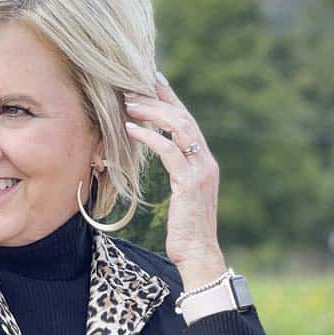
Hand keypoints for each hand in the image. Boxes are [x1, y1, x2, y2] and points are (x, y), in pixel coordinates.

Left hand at [123, 73, 225, 284]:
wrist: (199, 255)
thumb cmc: (186, 231)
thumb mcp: (182, 197)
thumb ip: (178, 174)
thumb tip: (162, 160)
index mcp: (203, 162)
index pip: (187, 121)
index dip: (171, 98)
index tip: (153, 79)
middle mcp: (205, 161)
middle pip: (183, 117)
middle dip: (159, 99)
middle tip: (133, 87)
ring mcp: (200, 171)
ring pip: (178, 128)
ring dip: (152, 113)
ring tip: (129, 104)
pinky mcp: (190, 183)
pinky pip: (169, 151)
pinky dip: (150, 137)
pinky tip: (132, 130)